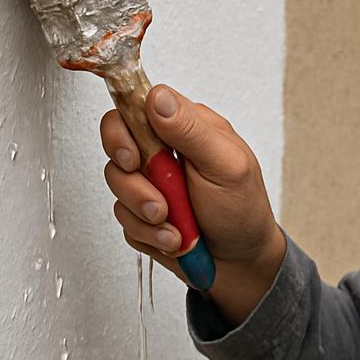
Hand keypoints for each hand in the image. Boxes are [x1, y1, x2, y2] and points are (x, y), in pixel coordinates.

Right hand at [101, 85, 283, 292]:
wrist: (240, 262)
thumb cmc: (243, 209)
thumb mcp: (226, 165)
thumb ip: (191, 130)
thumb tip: (157, 97)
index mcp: (186, 126)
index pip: (137, 105)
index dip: (124, 128)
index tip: (132, 157)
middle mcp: (164, 148)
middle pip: (117, 143)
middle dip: (131, 180)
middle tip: (157, 201)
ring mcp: (150, 179)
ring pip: (117, 184)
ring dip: (145, 213)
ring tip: (178, 227)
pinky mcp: (140, 209)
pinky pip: (124, 217)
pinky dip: (148, 234)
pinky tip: (174, 238)